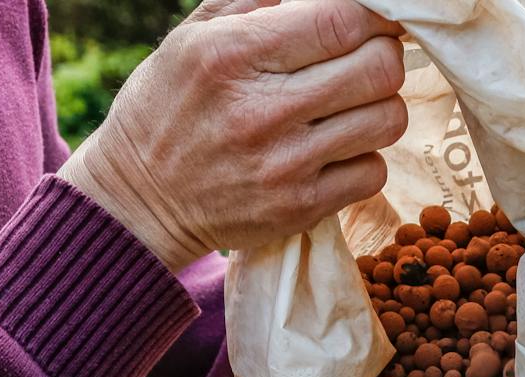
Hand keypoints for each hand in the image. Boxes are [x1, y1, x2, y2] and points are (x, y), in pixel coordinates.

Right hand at [62, 0, 407, 269]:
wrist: (137, 201)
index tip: (370, 21)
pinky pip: (372, 172)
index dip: (373, 16)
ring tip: (352, 106)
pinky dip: (364, 158)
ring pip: (387, 119)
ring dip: (379, 106)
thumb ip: (254, 1)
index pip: (342, 21)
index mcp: (234, 54)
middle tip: (366, 60)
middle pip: (379, 68)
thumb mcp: (191, 38)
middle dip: (383, 55)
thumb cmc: (167, 107)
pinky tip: (336, 150)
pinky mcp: (300, 208)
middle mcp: (263, 110)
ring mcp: (285, 165)